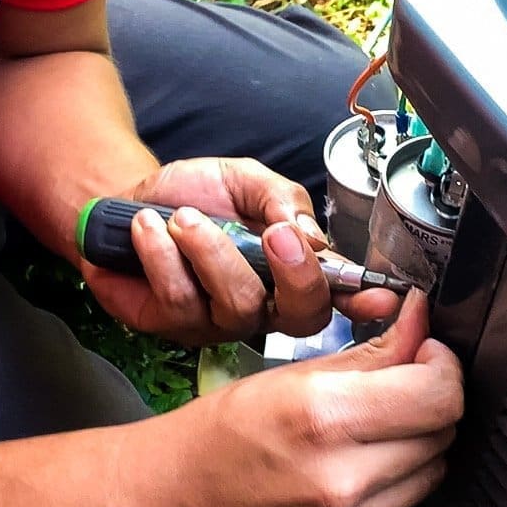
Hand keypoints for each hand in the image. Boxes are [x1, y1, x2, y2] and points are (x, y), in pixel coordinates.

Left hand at [80, 157, 400, 344]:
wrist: (127, 202)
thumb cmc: (192, 196)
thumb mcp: (245, 180)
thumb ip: (282, 199)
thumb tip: (310, 234)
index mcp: (290, 270)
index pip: (337, 292)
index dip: (362, 301)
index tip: (380, 298)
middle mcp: (263, 305)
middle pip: (300, 315)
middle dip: (293, 274)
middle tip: (272, 232)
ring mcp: (219, 322)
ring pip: (237, 304)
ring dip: (210, 250)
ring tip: (183, 217)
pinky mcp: (173, 326)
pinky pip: (180, 299)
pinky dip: (162, 254)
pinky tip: (148, 229)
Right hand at [133, 292, 463, 506]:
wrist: (169, 502)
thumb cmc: (217, 435)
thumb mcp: (290, 377)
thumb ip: (370, 353)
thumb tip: (420, 323)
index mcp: (324, 420)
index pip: (439, 395)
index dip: (444, 367)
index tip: (429, 355)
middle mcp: (341, 481)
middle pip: (442, 433)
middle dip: (429, 402)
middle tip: (398, 388)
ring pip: (429, 474)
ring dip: (412, 447)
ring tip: (364, 435)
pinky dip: (385, 488)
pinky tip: (344, 476)